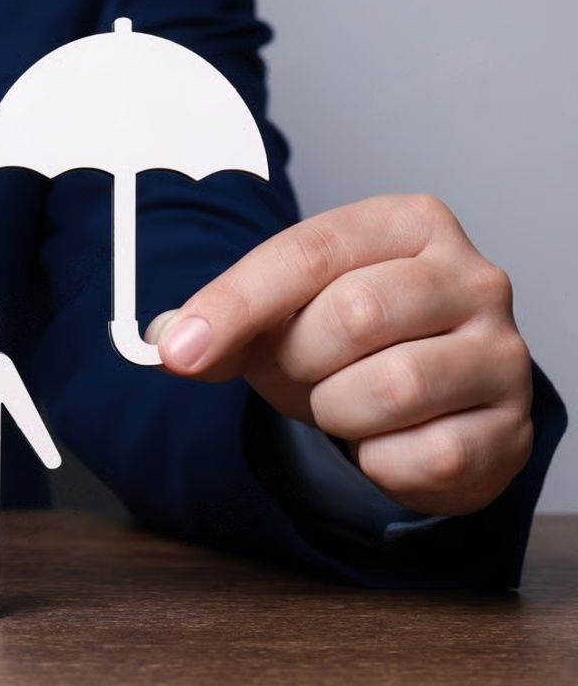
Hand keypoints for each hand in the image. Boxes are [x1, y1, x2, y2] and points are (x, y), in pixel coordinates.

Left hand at [149, 194, 533, 517]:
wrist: (424, 406)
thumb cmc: (348, 343)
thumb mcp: (279, 314)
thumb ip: (222, 322)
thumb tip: (171, 342)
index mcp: (408, 223)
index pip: (310, 251)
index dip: (234, 305)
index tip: (178, 352)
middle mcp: (471, 277)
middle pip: (354, 314)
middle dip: (298, 359)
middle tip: (298, 372)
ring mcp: (503, 352)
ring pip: (392, 387)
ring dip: (337, 411)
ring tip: (343, 403)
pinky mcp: (513, 428)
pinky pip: (426, 455)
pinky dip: (381, 461)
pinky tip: (385, 441)